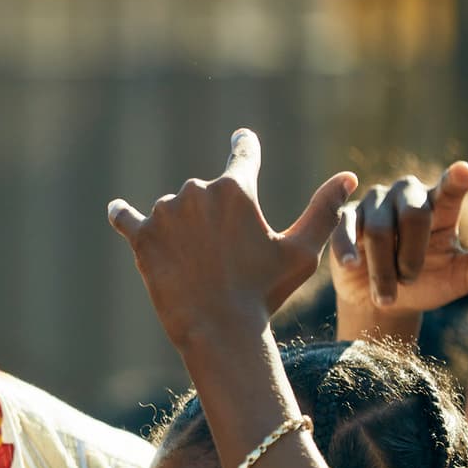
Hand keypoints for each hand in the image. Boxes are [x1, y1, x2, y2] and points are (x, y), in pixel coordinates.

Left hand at [108, 129, 356, 349]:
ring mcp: (165, 213)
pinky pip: (126, 219)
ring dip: (183, 229)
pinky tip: (118, 211)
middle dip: (214, 217)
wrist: (218, 328)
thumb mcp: (302, 251)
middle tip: (226, 256)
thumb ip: (324, 210)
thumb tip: (350, 177)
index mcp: (236, 189)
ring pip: (175, 211)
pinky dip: (123, 215)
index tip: (241, 140)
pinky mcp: (141, 237)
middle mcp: (197, 191)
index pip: (243, 154)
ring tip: (198, 264)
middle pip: (207, 193)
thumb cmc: (264, 291)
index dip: (244, 146)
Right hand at [331, 161, 467, 311]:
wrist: (380, 302)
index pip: (449, 189)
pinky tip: (353, 266)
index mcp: (439, 206)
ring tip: (387, 292)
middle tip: (410, 280)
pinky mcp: (344, 219)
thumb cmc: (426, 285)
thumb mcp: (463, 276)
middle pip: (412, 216)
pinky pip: (347, 232)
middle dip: (410, 255)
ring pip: (377, 230)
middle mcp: (406, 196)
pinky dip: (350, 251)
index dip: (454, 181)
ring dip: (383, 268)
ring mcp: (373, 204)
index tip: (462, 172)